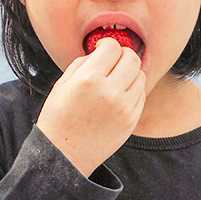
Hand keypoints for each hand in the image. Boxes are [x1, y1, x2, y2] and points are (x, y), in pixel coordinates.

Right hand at [35, 37, 145, 176]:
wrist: (65, 155)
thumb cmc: (58, 118)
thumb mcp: (62, 84)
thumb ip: (83, 63)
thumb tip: (101, 50)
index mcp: (88, 80)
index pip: (113, 47)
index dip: (107, 44)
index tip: (102, 48)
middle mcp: (109, 92)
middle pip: (131, 58)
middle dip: (122, 54)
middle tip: (112, 60)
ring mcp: (124, 108)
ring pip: (140, 75)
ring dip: (129, 72)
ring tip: (115, 79)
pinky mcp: (131, 120)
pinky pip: (141, 94)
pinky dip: (132, 89)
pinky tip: (118, 94)